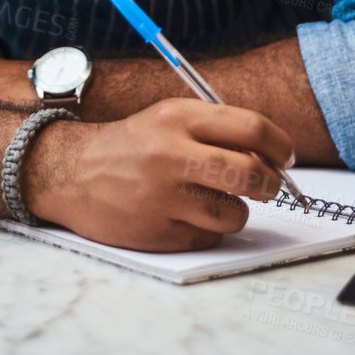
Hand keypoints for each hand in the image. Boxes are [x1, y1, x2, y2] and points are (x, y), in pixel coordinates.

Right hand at [21, 97, 294, 251]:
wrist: (69, 173)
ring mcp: (165, 196)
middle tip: (267, 185)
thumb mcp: (167, 118)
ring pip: (236, 213)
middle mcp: (171, 154)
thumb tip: (271, 154)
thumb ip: (215, 129)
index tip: (285, 157)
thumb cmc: (128, 146)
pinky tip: (182, 214)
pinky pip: (209, 237)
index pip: (252, 127)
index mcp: (177, 117)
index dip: (280, 146)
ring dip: (235, 210)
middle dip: (272, 184)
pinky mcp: (159, 232)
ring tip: (213, 200)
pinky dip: (207, 229)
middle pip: (252, 174)